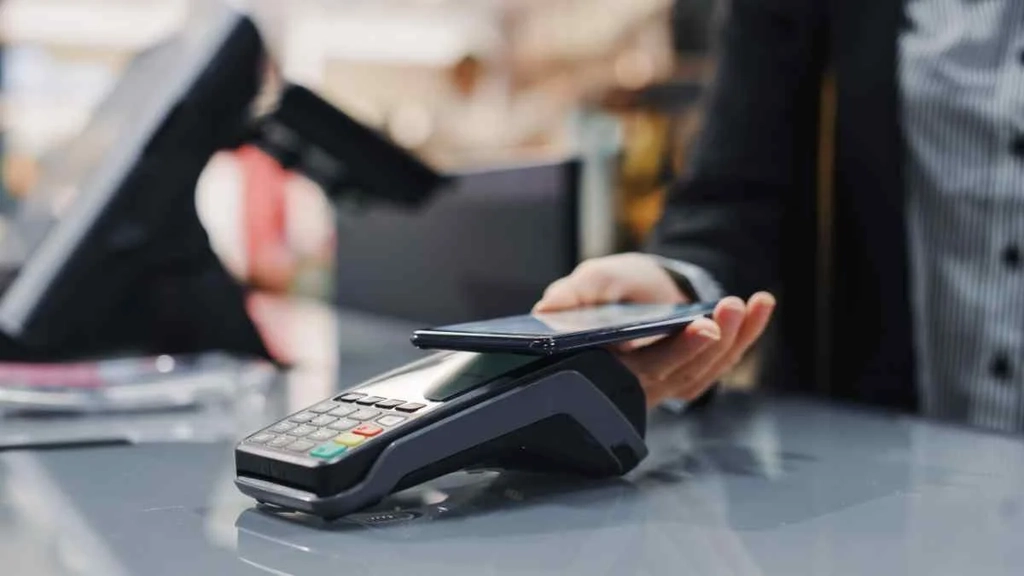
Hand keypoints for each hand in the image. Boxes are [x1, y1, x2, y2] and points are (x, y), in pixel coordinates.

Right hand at [533, 253, 775, 407]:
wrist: (637, 284)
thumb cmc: (609, 287)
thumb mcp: (588, 282)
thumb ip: (570, 295)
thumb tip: (545, 311)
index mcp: (608, 367)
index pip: (642, 369)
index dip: (675, 352)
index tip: (701, 327)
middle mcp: (641, 382)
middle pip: (682, 371)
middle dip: (710, 342)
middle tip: (728, 309)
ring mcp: (671, 380)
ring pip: (707, 368)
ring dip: (734, 337)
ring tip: (747, 302)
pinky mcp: (695, 372)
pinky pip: (724, 360)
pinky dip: (748, 334)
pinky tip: (762, 305)